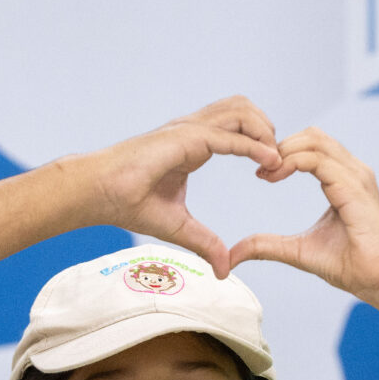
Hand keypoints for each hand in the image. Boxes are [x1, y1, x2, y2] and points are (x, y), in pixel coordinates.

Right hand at [77, 97, 282, 274]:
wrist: (100, 193)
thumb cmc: (128, 203)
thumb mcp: (179, 227)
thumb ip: (205, 243)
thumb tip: (222, 270)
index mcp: (194, 143)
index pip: (237, 127)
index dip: (259, 142)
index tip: (272, 169)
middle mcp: (194, 129)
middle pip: (244, 109)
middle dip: (267, 127)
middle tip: (278, 159)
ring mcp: (189, 129)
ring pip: (240, 111)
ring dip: (264, 131)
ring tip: (276, 158)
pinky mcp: (185, 138)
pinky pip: (228, 136)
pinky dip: (252, 145)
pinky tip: (269, 160)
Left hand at [229, 127, 378, 302]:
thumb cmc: (352, 265)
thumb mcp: (298, 251)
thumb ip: (267, 246)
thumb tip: (234, 253)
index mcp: (344, 180)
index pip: (311, 148)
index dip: (283, 153)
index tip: (261, 174)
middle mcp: (352, 171)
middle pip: (312, 135)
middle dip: (280, 146)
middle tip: (260, 169)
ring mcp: (356, 175)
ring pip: (314, 140)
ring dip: (284, 151)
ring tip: (265, 172)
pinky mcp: (354, 186)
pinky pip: (318, 160)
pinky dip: (293, 162)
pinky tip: (276, 175)